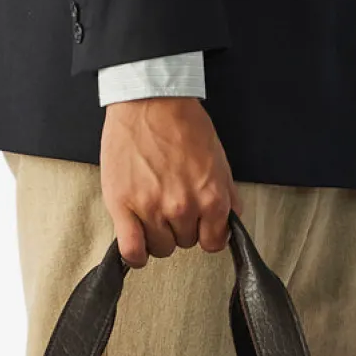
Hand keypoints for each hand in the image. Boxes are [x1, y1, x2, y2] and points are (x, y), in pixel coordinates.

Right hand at [100, 98, 240, 266]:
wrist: (149, 101)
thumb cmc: (183, 124)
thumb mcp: (219, 158)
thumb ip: (228, 194)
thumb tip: (232, 222)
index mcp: (211, 197)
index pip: (214, 242)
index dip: (206, 233)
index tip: (198, 225)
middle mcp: (183, 207)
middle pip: (185, 243)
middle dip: (181, 228)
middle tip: (171, 203)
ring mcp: (151, 209)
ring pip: (160, 248)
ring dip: (157, 235)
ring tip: (152, 211)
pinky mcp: (123, 206)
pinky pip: (132, 249)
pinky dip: (136, 255)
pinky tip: (138, 246)